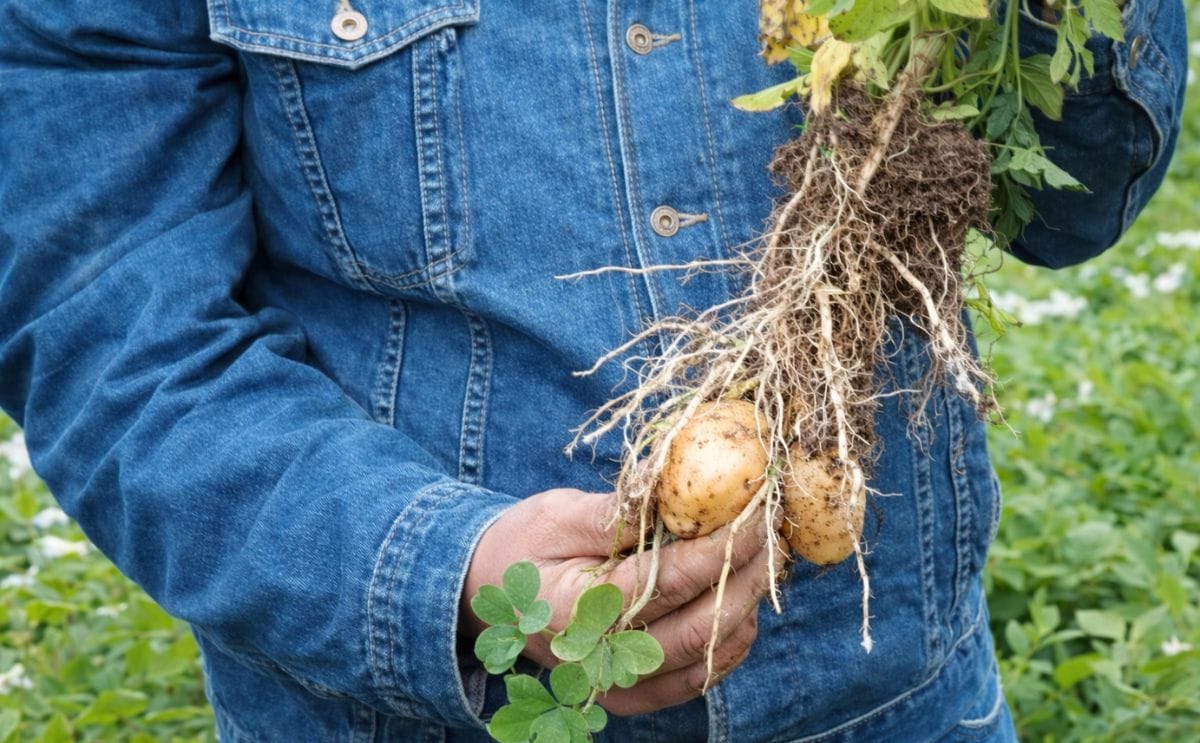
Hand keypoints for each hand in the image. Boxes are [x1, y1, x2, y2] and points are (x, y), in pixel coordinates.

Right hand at [461, 488, 786, 716]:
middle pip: (698, 627)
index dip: (719, 548)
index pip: (667, 581)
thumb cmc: (524, 544)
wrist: (488, 593)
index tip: (755, 513)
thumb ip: (618, 512)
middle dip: (747, 578)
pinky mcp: (632, 694)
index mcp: (575, 609)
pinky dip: (730, 645)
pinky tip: (747, 606)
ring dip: (747, 608)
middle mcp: (598, 659)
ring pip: (705, 658)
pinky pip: (696, 678)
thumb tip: (680, 493)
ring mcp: (617, 685)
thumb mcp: (559, 513)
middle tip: (775, 535)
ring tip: (768, 561)